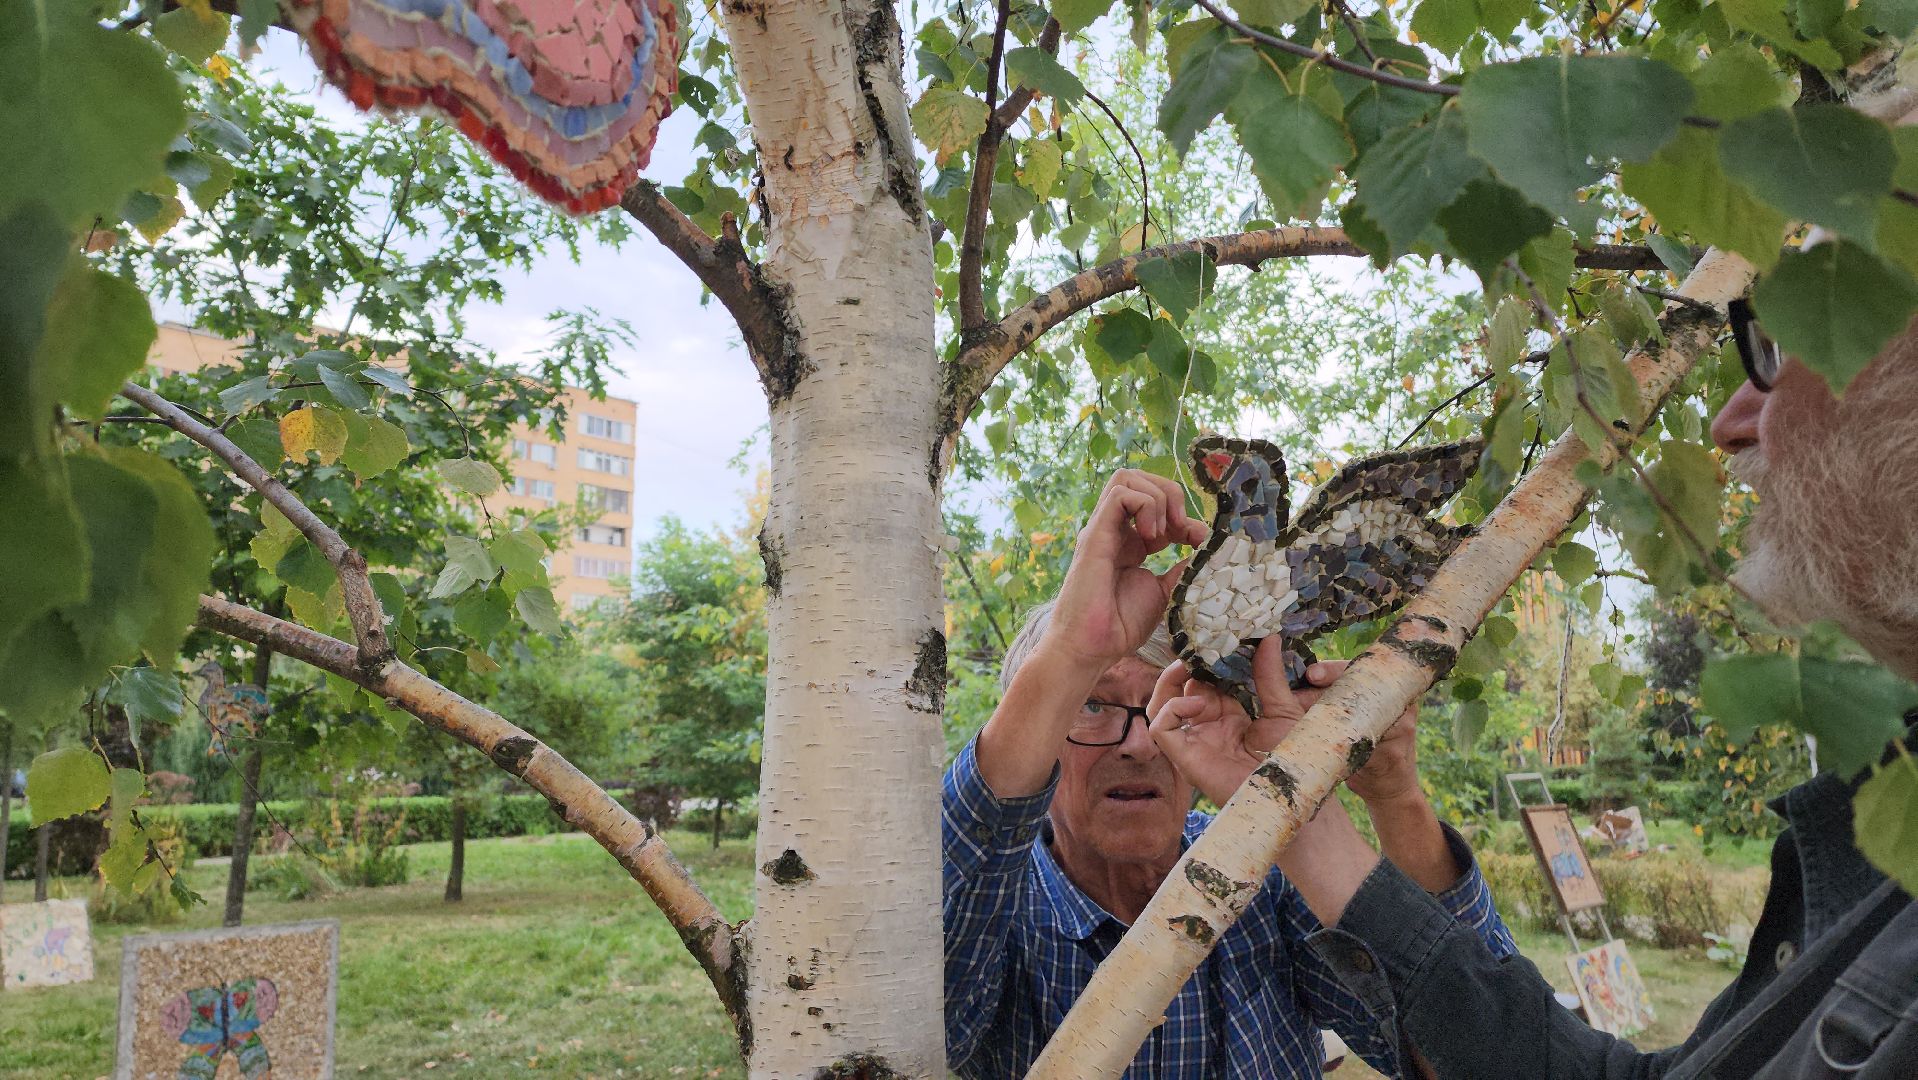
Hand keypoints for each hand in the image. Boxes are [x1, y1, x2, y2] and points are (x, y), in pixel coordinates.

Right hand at [1043, 470, 1208, 668]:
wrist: (1093, 646)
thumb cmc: (1121, 624)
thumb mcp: (1164, 591)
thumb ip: (1181, 569)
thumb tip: (1205, 550)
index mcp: (1131, 543)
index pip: (1156, 505)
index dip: (1184, 515)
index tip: (1199, 541)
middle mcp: (1115, 530)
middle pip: (1138, 478)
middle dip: (1170, 492)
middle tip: (1181, 527)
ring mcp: (1103, 529)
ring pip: (1127, 477)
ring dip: (1158, 496)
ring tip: (1166, 532)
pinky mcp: (1095, 534)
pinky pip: (1120, 493)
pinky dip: (1145, 505)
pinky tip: (1153, 536)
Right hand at [1145, 638, 1312, 804]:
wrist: (1291, 794)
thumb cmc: (1293, 759)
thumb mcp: (1283, 709)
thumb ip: (1270, 675)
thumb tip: (1268, 635)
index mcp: (1229, 716)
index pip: (1205, 681)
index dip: (1204, 661)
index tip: (1215, 637)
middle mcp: (1208, 728)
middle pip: (1179, 690)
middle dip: (1184, 665)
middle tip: (1198, 645)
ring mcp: (1195, 743)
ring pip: (1161, 707)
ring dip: (1167, 683)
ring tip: (1184, 665)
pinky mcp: (1187, 758)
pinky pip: (1161, 730)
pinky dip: (1171, 710)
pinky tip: (1197, 703)